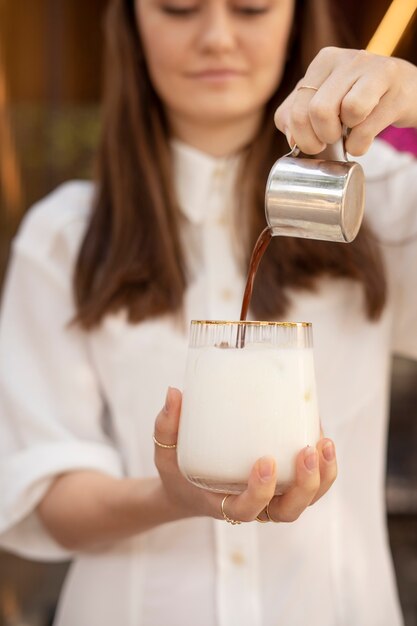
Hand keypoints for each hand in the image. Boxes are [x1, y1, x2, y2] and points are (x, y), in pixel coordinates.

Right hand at [153, 387, 336, 523]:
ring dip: (323, 477)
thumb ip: (167, 426)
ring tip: (325, 443)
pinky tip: (323, 436)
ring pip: (307, 500)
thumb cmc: (179, 471)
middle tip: (306, 451)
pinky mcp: (284, 485)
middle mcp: (255, 507)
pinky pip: (312, 484)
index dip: (260, 491)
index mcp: (223, 504)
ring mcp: (272, 499)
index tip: (265, 461)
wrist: (190, 490)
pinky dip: (324, 467)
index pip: (247, 508)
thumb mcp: (165, 453)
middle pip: (288, 511)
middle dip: (304, 484)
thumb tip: (174, 392)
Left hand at [274, 47, 416, 155]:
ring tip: (350, 134)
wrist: (408, 90)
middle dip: (319, 139)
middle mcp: (346, 59)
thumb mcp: (325, 102)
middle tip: (330, 142)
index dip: (299, 138)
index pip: (293, 110)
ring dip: (343, 138)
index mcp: (323, 62)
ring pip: (342, 112)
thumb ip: (297, 117)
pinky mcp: (393, 88)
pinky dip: (360, 144)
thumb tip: (292, 138)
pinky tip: (364, 138)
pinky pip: (364, 127)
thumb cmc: (360, 101)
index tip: (313, 143)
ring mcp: (372, 69)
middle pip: (316, 111)